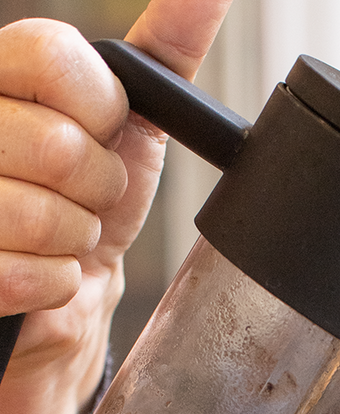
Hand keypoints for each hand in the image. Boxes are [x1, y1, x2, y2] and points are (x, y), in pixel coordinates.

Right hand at [0, 1, 232, 413]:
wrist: (72, 294)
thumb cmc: (95, 202)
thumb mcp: (136, 122)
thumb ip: (165, 54)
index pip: (47, 54)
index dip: (98, 107)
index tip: (104, 132)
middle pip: (56, 144)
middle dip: (99, 187)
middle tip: (87, 198)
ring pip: (46, 216)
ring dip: (79, 240)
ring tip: (66, 237)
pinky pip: (34, 276)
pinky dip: (59, 285)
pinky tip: (46, 276)